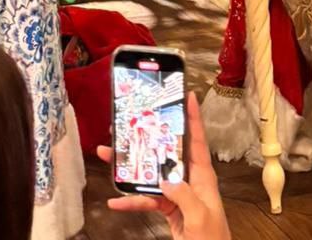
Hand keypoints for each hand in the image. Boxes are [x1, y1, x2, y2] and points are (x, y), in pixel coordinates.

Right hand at [98, 92, 229, 239]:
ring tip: (109, 156)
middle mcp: (189, 180)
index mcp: (202, 176)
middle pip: (167, 152)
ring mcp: (177, 194)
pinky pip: (147, 201)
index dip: (193, 117)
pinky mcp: (168, 210)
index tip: (187, 95)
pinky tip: (115, 201)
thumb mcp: (200, 216)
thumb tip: (165, 178)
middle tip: (129, 122)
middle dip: (148, 137)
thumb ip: (183, 195)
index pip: (197, 140)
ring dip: (131, 168)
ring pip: (152, 175)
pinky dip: (132, 201)